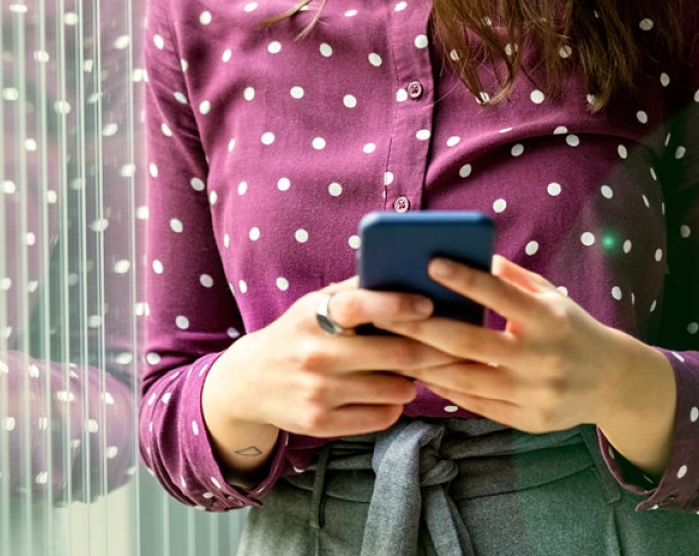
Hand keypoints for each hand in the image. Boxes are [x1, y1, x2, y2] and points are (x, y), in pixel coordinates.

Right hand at [205, 278, 451, 449]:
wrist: (251, 382)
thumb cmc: (298, 334)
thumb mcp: (315, 304)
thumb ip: (356, 291)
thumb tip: (409, 276)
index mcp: (315, 315)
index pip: (362, 305)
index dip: (400, 305)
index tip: (429, 305)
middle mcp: (316, 353)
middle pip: (398, 354)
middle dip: (430, 351)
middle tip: (447, 348)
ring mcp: (318, 391)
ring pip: (397, 389)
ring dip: (410, 381)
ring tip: (405, 372)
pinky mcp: (321, 423)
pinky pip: (383, 416)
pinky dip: (393, 405)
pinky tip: (384, 395)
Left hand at [397, 255, 674, 463]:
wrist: (613, 382)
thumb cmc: (570, 328)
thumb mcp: (552, 296)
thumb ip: (513, 277)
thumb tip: (470, 252)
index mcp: (549, 320)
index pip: (500, 295)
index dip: (464, 279)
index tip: (430, 262)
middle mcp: (542, 358)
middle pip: (469, 343)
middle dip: (422, 327)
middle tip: (385, 312)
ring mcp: (535, 394)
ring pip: (465, 379)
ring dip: (424, 362)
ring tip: (391, 345)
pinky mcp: (528, 420)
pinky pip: (476, 404)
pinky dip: (445, 389)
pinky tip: (420, 372)